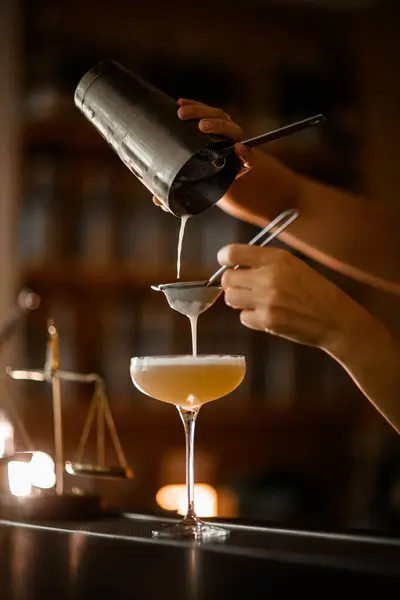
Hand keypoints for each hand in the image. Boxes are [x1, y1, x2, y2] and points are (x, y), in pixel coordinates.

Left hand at [153, 99, 298, 225]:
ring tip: (202, 127)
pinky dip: (247, 154)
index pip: (207, 118)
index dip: (195, 108)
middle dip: (200, 111)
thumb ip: (181, 191)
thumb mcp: (200, 190)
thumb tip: (156, 198)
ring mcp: (241, 152)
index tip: (178, 104)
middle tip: (181, 114)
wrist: (258, 202)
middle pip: (218, 117)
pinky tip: (241, 150)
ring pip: (232, 130)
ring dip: (219, 125)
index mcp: (217, 142)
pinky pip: (250, 157)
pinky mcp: (251, 166)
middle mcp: (230, 142)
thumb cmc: (226, 192)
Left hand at [217, 243, 366, 353]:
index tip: (226, 262)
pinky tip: (268, 314)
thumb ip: (266, 262)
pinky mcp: (267, 321)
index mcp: (276, 259)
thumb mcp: (294, 265)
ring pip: (231, 298)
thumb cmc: (316, 291)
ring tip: (256, 301)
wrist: (335, 319)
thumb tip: (236, 265)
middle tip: (245, 287)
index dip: (225, 258)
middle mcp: (269, 277)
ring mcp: (267, 301)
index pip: (233, 253)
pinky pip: (243, 317)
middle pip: (227, 279)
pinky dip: (251, 317)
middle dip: (233, 283)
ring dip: (239, 300)